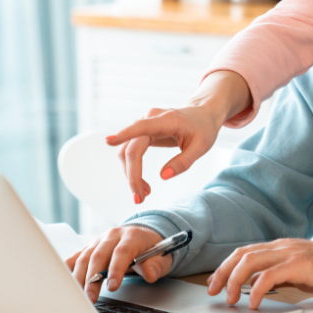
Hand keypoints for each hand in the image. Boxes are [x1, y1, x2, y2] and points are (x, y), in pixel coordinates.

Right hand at [66, 226, 171, 303]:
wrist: (144, 235)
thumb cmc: (153, 249)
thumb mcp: (162, 257)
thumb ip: (156, 266)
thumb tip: (149, 274)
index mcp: (132, 236)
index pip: (122, 252)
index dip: (116, 269)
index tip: (113, 287)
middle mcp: (113, 236)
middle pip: (99, 255)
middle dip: (93, 278)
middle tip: (90, 298)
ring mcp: (99, 240)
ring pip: (85, 257)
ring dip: (80, 277)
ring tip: (78, 296)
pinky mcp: (90, 247)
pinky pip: (76, 256)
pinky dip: (68, 268)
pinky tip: (63, 281)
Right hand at [105, 71, 252, 203]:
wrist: (203, 114)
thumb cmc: (203, 128)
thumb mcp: (201, 147)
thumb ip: (183, 162)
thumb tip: (163, 176)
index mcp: (167, 120)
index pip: (141, 128)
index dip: (123, 134)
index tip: (108, 141)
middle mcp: (151, 119)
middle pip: (132, 148)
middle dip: (132, 175)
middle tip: (140, 198)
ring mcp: (145, 124)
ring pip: (127, 151)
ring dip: (131, 174)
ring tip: (145, 193)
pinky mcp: (143, 132)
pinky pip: (131, 151)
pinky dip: (134, 169)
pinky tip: (143, 184)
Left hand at [206, 239, 312, 309]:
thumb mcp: (294, 271)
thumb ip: (276, 273)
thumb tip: (256, 286)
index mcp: (277, 247)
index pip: (243, 252)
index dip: (226, 266)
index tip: (214, 282)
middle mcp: (279, 247)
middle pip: (241, 254)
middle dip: (223, 272)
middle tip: (214, 291)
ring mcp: (287, 254)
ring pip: (250, 261)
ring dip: (236, 281)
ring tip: (232, 299)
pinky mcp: (297, 264)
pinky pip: (270, 275)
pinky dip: (257, 289)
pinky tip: (254, 302)